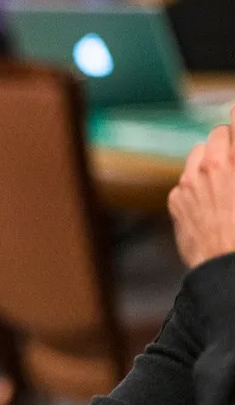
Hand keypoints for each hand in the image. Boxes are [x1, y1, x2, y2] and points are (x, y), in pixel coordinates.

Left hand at [169, 107, 234, 268]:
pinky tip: (210, 202)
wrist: (227, 269)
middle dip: (228, 141)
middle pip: (216, 135)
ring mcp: (188, 184)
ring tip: (225, 178)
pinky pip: (185, 181)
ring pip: (197, 156)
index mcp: (233, 163)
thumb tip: (231, 159)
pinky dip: (195, 185)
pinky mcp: (176, 202)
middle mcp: (209, 168)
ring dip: (210, 161)